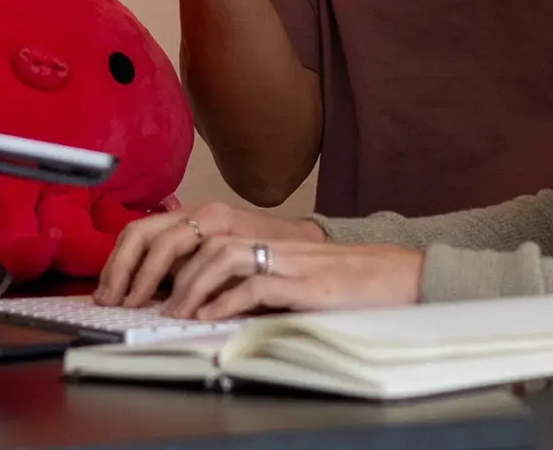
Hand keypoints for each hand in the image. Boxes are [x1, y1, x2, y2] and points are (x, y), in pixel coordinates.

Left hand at [94, 200, 324, 307]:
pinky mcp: (292, 274)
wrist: (354, 269)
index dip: (123, 262)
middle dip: (139, 276)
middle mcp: (230, 224)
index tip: (109, 292)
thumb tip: (148, 289)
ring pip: (208, 258)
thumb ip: (194, 263)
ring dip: (182, 290)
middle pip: (168, 239)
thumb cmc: (288, 268)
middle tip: (125, 306)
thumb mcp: (233, 257)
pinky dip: (223, 301)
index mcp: (211, 218)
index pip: (149, 230)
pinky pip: (249, 283)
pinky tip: (207, 317)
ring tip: (169, 315)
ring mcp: (261, 246)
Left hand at [165, 239, 422, 322]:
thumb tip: (215, 301)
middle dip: (172, 272)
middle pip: (206, 242)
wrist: (401, 276)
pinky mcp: (307, 285)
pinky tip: (211, 318)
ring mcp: (290, 261)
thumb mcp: (295, 275)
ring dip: (193, 286)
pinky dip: (227, 302)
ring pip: (224, 257)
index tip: (151, 284)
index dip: (175, 257)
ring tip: (176, 311)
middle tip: (154, 303)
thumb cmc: (350, 281)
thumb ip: (259, 279)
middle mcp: (275, 243)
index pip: (208, 235)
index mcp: (270, 240)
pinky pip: (257, 286)